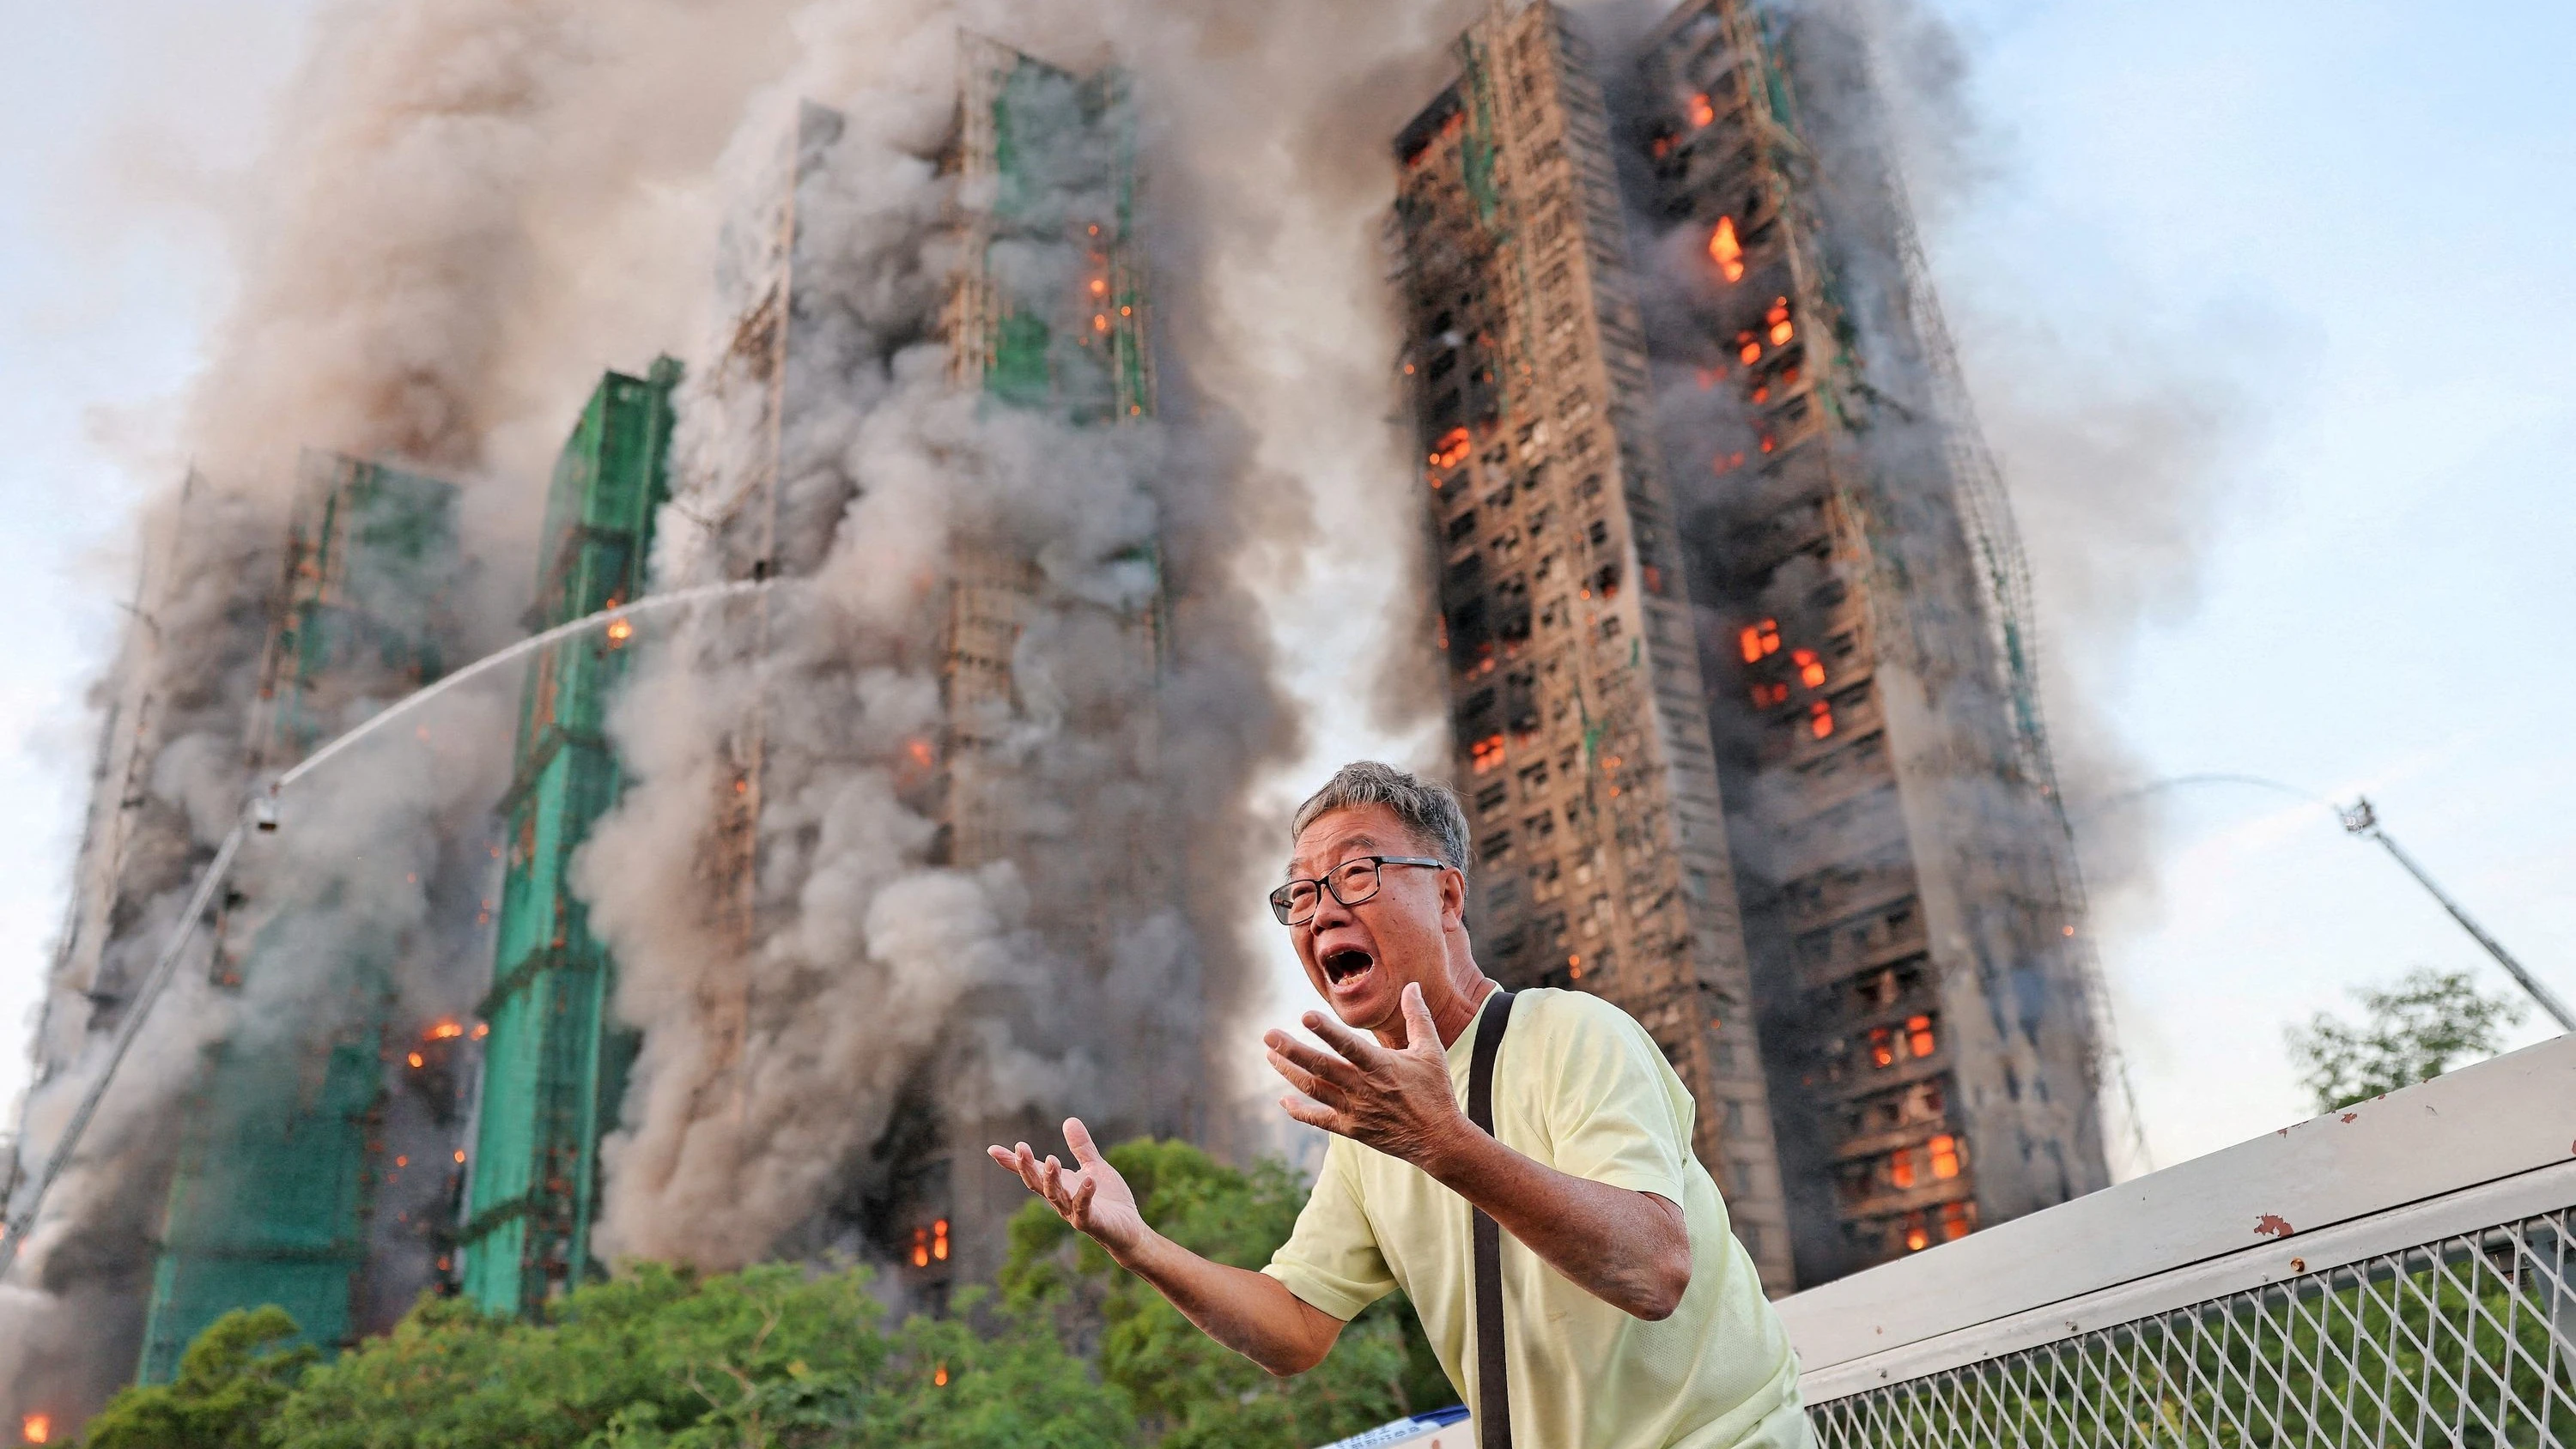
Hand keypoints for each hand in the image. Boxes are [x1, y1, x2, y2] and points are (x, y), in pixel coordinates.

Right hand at [986, 1118, 1148, 1258]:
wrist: (1129, 1230)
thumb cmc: (1109, 1200)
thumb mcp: (1094, 1167)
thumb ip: (1081, 1147)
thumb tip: (1069, 1120)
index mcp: (1060, 1185)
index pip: (1032, 1172)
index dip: (1012, 1163)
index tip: (992, 1149)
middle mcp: (1061, 1200)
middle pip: (1037, 1184)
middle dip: (1027, 1167)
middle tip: (1020, 1147)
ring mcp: (1074, 1213)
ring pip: (1056, 1196)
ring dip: (1051, 1179)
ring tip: (1052, 1159)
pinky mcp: (1092, 1223)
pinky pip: (1084, 1209)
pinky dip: (1084, 1195)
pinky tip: (1089, 1180)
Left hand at [1265, 983, 1472, 1172]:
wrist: (1438, 1139)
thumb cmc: (1435, 1091)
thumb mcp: (1431, 1050)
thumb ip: (1418, 1016)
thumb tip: (1411, 985)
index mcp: (1381, 1066)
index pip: (1349, 1046)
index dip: (1327, 1031)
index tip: (1305, 1015)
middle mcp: (1363, 1088)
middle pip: (1321, 1067)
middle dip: (1292, 1051)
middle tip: (1268, 1035)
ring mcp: (1354, 1110)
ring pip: (1314, 1089)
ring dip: (1289, 1072)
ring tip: (1269, 1055)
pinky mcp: (1351, 1128)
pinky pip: (1318, 1120)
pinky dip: (1299, 1111)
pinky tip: (1284, 1101)